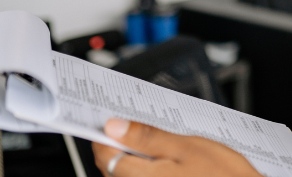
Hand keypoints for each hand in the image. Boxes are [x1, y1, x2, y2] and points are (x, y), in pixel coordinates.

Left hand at [92, 118, 260, 176]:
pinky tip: (170, 163)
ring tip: (160, 144)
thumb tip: (114, 126)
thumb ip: (147, 137)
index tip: (111, 121)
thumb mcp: (188, 146)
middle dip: (121, 146)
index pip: (104, 155)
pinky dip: (152, 171)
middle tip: (136, 126)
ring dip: (137, 160)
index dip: (104, 135)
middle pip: (114, 168)